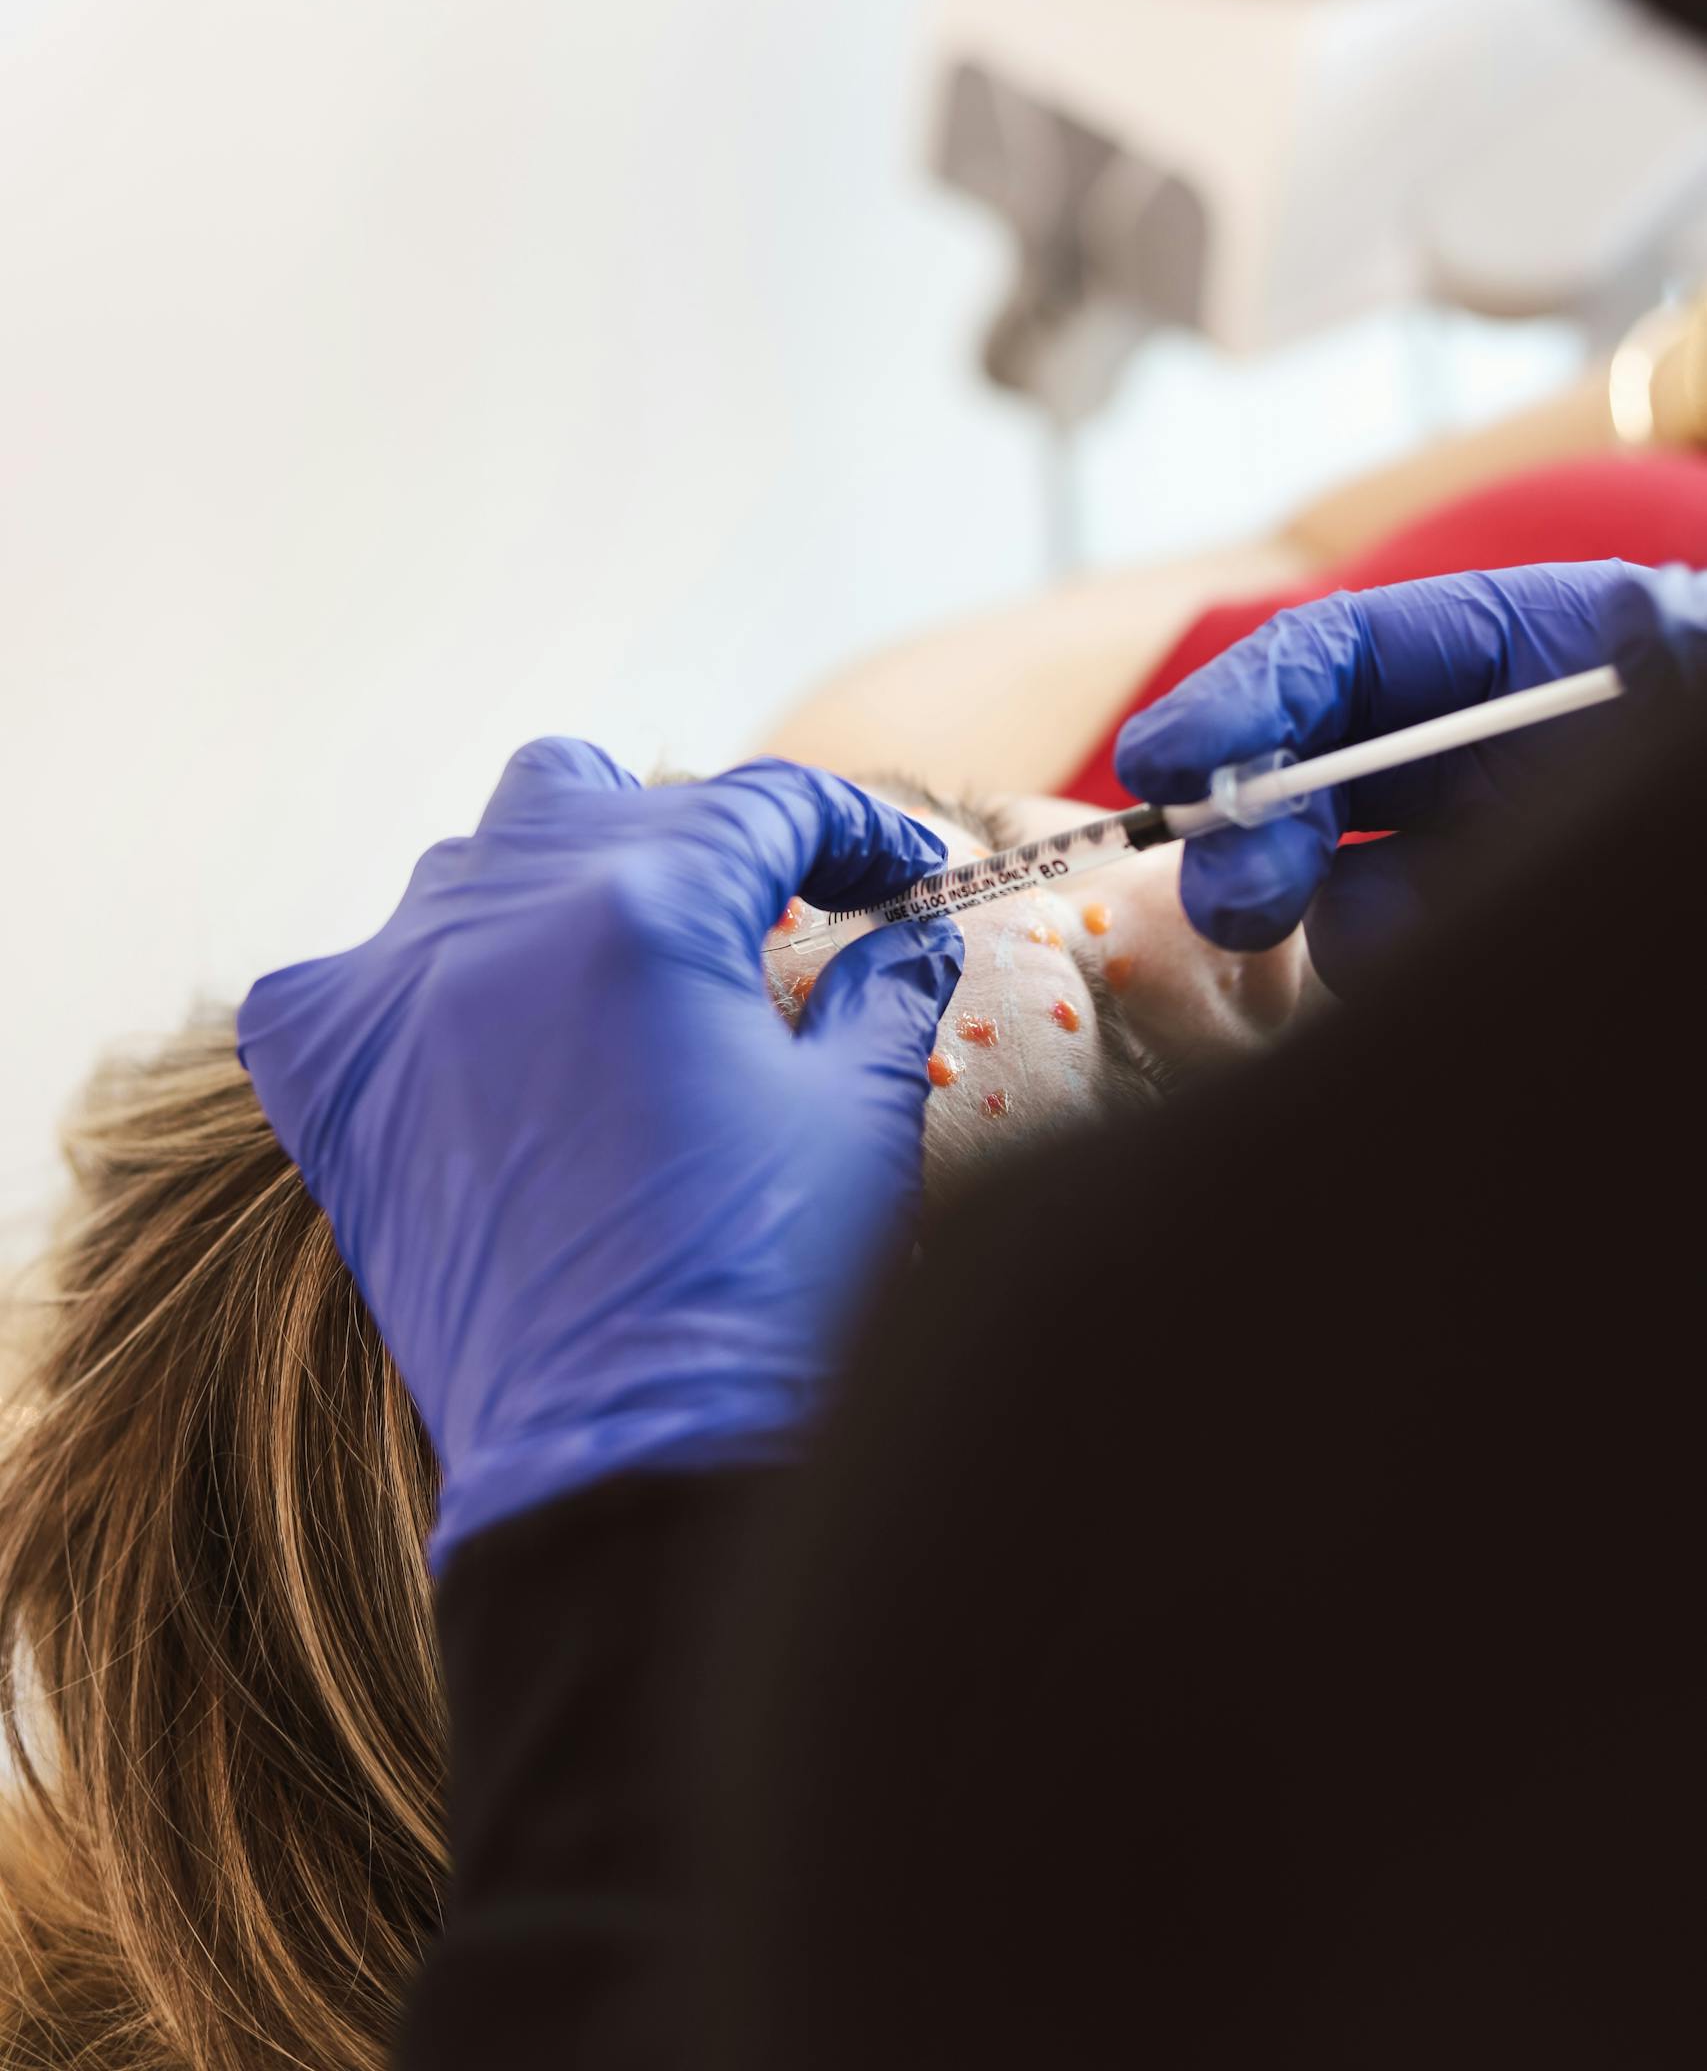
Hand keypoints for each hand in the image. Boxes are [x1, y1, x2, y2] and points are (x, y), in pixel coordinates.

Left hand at [237, 743, 961, 1563]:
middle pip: (589, 793)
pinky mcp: (336, 1088)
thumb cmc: (764, 1288)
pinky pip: (340, 977)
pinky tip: (473, 1044)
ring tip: (621, 980)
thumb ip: (885, 994)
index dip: (847, 828)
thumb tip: (905, 939)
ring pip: (466, 865)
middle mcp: (502, 920)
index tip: (892, 876)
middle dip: (689, 841)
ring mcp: (401, 998)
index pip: (762, 803)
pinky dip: (407, 987)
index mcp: (649, 908)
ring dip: (553, 893)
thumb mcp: (858, 1118)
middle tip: (755, 928)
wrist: (626, 1467)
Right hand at [1114, 560, 1706, 988]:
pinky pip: (1387, 961)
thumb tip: (1641, 617)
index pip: (1341, 655)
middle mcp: (1471, 747)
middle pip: (1303, 767)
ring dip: (1348, 919)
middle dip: (1255, 825)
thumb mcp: (1695, 690)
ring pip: (1334, 887)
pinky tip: (1466, 969)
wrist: (1698, 838)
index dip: (1240, 702)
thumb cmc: (1697, 751)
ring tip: (1446, 939)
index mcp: (1515, 651)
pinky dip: (1400, 973)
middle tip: (1244, 896)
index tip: (1167, 766)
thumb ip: (1666, 666)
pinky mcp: (1465, 933)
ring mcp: (1467, 847)